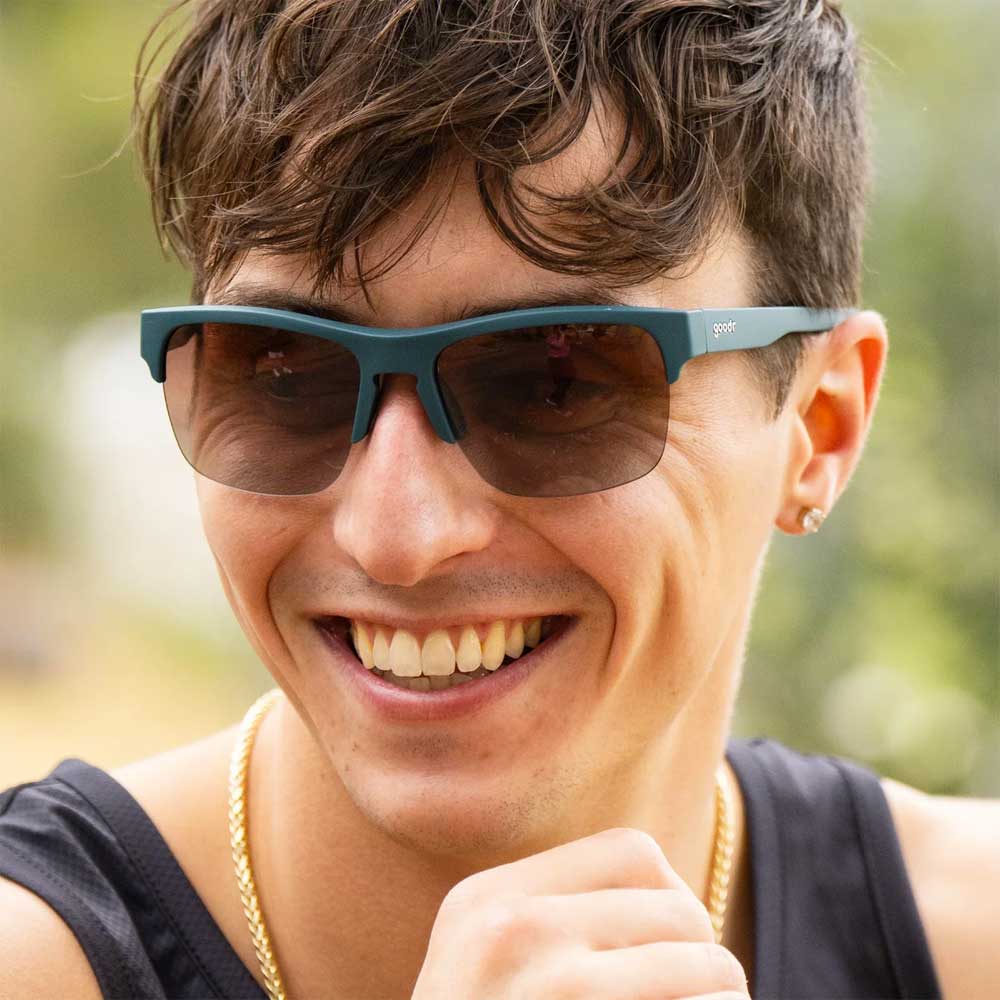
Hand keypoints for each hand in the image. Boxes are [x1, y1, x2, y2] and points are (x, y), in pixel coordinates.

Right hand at [411, 826, 750, 998]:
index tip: (672, 943)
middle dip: (703, 950)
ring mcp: (550, 989)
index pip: (629, 852)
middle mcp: (510, 930)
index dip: (669, 894)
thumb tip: (676, 905)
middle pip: (674, 907)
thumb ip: (545, 920)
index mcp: (485, 899)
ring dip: (724, 993)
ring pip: (701, 965)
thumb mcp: (479, 964)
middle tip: (705, 990)